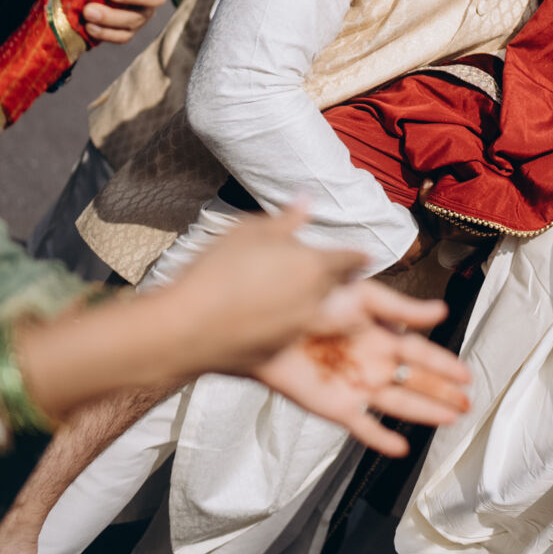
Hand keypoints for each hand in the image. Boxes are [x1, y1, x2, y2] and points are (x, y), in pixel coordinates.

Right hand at [153, 207, 370, 377]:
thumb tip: (307, 199)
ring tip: (315, 302)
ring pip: (323, 317)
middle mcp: (315, 300)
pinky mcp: (279, 353)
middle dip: (345, 285)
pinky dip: (294, 329)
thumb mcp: (249, 232)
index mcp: (314, 266)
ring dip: (324, 309)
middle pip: (341, 291)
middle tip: (343, 280)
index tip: (365, 257)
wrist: (187, 326)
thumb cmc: (217, 270)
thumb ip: (285, 219)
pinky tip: (278, 323)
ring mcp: (299, 330)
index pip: (351, 260)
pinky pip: (296, 338)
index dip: (357, 257)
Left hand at [252, 280, 470, 455]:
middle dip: (442, 392)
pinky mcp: (333, 407)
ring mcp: (354, 388)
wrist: (269, 321)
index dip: (444, 364)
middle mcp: (371, 364)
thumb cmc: (314, 301)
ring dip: (425, 412)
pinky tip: (400, 448)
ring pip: (398, 404)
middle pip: (415, 382)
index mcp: (380, 336)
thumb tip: (441, 312)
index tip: (466, 375)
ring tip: (451, 419)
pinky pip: (362, 427)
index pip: (420, 353)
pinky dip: (380, 439)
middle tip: (468, 403)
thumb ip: (401, 309)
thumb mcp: (363, 296)